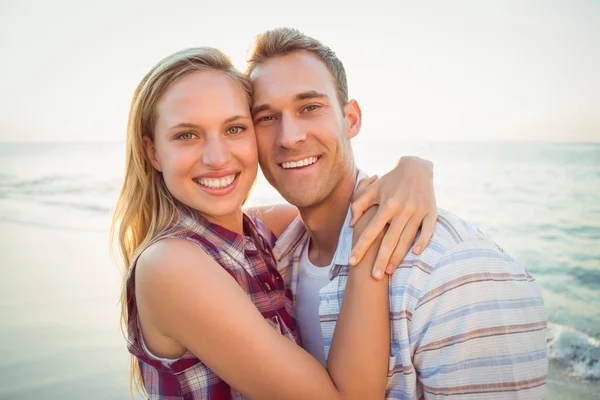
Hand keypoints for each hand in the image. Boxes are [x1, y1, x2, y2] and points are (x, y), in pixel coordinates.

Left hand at [348, 156, 436, 278]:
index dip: (360, 247)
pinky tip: (415, 254)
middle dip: (380, 260)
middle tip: (373, 277)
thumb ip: (359, 205)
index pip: (370, 231)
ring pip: (406, 239)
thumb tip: (352, 224)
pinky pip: (428, 230)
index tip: (352, 262)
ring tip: (389, 271)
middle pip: (388, 240)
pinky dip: (423, 242)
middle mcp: (402, 210)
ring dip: (398, 256)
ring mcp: (418, 211)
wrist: (416, 167)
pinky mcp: (431, 212)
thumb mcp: (373, 190)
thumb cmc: (390, 181)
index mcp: (386, 205)